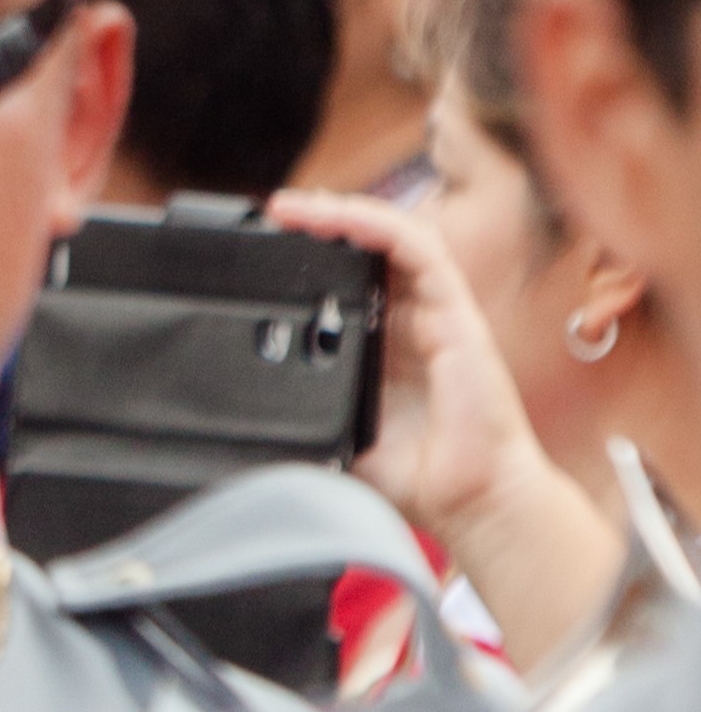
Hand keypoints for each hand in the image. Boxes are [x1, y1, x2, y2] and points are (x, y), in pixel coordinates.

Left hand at [266, 185, 624, 660]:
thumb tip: (239, 418)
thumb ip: (298, 416)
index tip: (257, 248)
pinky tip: (341, 217)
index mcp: (380, 342)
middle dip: (317, 223)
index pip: (346, 276)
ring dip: (341, 212)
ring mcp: (435, 314)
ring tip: (292, 207)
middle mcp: (409, 320)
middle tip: (267, 216)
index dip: (306, 253)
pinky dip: (379, 225)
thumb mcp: (335, 436)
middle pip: (365, 247)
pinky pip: (422, 252)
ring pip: (392, 238)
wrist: (473, 503)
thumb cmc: (416, 478)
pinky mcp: (458, 315)